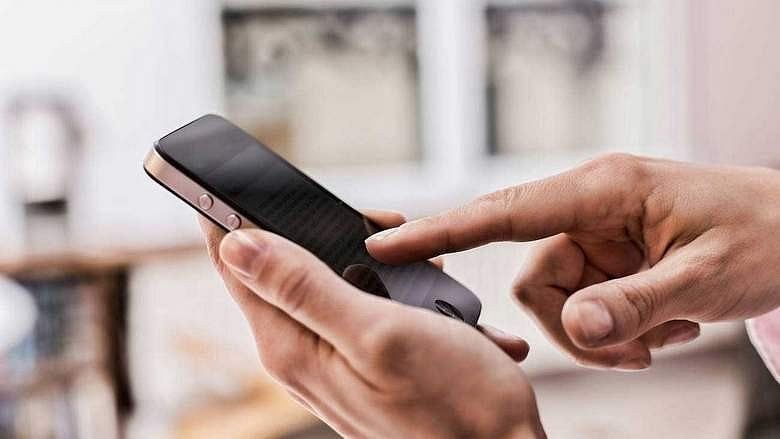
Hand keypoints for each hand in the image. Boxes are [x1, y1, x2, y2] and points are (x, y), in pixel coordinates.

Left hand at [200, 211, 544, 437]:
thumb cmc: (454, 401)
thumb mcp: (378, 331)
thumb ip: (304, 287)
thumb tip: (237, 244)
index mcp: (292, 346)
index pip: (233, 266)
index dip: (225, 213)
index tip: (228, 174)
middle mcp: (302, 356)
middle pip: (280, 268)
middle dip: (318, 230)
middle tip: (377, 220)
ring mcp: (333, 361)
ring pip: (324, 283)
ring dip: (365, 258)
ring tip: (415, 254)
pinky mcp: (362, 363)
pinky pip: (357, 306)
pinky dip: (389, 286)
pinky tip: (426, 293)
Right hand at [367, 154, 779, 369]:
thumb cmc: (764, 235)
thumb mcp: (705, 278)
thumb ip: (634, 305)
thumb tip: (575, 329)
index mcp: (603, 189)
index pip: (503, 211)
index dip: (440, 231)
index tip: (386, 243)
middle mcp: (588, 206)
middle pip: (532, 279)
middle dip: (573, 329)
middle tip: (631, 352)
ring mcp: (595, 233)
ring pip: (556, 300)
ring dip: (601, 334)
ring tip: (660, 335)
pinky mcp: (606, 256)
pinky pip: (582, 303)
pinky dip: (615, 329)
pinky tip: (662, 325)